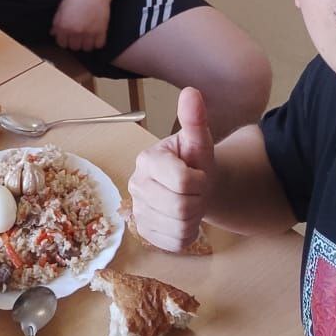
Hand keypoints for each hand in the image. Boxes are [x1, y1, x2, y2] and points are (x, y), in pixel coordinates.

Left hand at [50, 0, 109, 50]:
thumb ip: (57, 22)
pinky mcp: (101, 31)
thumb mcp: (62, 7)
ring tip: (88, 37)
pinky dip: (98, 42)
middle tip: (79, 36)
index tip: (68, 38)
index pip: (62, 44)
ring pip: (87, 48)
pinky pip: (99, 45)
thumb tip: (53, 33)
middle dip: (75, 43)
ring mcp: (88, 33)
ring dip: (87, 44)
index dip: (65, 41)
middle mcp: (75, 32)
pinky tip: (96, 36)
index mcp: (63, 26)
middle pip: (74, 47)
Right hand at [127, 87, 214, 250]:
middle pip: (180, 206)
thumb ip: (195, 119)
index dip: (200, 180)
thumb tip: (191, 92)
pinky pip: (174, 243)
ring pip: (178, 226)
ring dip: (194, 218)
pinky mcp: (144, 232)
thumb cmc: (195, 162)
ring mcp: (138, 211)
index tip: (199, 173)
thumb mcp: (199, 141)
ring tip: (191, 203)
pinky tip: (184, 219)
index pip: (182, 181)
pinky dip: (186, 234)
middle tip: (197, 191)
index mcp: (147, 160)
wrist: (195, 186)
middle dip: (198, 201)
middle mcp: (136, 185)